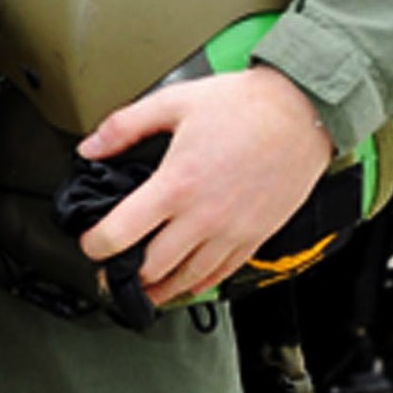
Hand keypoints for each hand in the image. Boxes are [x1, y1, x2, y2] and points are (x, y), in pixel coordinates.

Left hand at [72, 65, 333, 306]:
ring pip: (187, 278)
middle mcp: (203, 216)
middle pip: (152, 266)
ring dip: (159, 289)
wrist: (302, 112)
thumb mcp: (174, 102)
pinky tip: (187, 282)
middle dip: (124, 277)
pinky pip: (222, 274)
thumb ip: (125, 126)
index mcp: (176, 184)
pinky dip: (198, 284)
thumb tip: (90, 147)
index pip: (122, 232)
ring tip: (143, 290)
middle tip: (110, 276)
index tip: (89, 245)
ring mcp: (231, 231)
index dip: (96, 245)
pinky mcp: (255, 236)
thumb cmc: (245, 105)